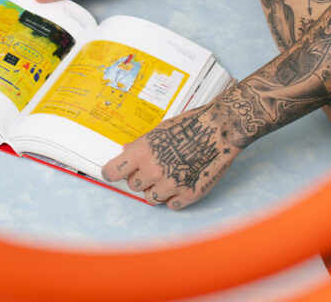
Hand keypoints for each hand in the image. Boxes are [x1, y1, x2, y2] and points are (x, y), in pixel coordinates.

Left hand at [101, 99, 239, 208]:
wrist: (218, 130)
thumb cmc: (191, 126)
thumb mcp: (160, 130)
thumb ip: (140, 145)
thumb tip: (125, 152)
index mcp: (144, 151)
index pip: (113, 171)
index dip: (111, 173)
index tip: (112, 174)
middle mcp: (155, 170)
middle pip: (134, 186)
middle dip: (140, 178)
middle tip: (153, 168)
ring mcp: (171, 185)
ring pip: (151, 198)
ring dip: (157, 189)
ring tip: (170, 173)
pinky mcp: (188, 195)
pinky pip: (171, 205)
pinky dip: (174, 197)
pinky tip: (182, 181)